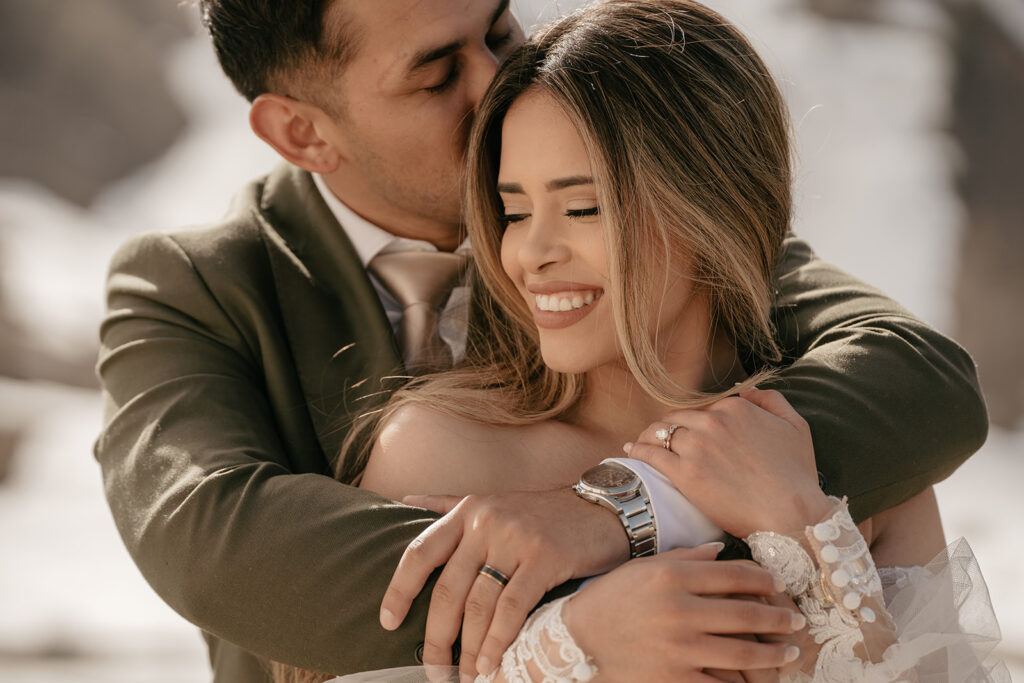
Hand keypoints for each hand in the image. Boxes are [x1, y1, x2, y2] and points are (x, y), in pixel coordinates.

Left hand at [378, 488, 629, 677]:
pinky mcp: (545, 558)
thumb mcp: (491, 501)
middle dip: (437, 637)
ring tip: (466, 675)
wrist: (602, 508)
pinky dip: (498, 641)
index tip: (389, 623)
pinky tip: (491, 663)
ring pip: (479, 605)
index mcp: (467, 511)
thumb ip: (446, 504)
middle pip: (447, 590)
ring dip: (469, 648)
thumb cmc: (542, 513)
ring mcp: (515, 539)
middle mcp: (486, 522)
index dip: (399, 591)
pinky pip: (512, 608)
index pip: (419, 553)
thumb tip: (404, 501)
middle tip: (435, 669)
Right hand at [562, 548, 803, 681]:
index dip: (762, 580)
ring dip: (773, 654)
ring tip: (789, 652)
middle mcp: (678, 611)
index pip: (732, 575)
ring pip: (742, 652)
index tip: (778, 585)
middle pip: (744, 613)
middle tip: (796, 621)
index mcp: (672, 578)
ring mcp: (678, 648)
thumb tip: (719, 549)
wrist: (578, 640)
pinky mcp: (673, 678)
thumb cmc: (612, 599)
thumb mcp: (643, 568)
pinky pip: (719, 682)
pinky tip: (757, 681)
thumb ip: (683, 557)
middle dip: (778, 618)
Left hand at [627, 388, 829, 537]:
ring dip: (648, 435)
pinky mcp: (684, 473)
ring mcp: (696, 447)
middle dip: (667, 426)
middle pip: (678, 417)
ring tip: (641, 443)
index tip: (688, 432)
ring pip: (659, 432)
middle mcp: (713, 422)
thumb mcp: (796, 426)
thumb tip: (747, 390)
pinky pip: (650, 454)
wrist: (791, 514)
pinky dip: (638, 450)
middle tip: (658, 437)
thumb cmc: (798, 476)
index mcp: (736, 408)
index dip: (695, 421)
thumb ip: (771, 401)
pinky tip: (631, 452)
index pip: (704, 408)